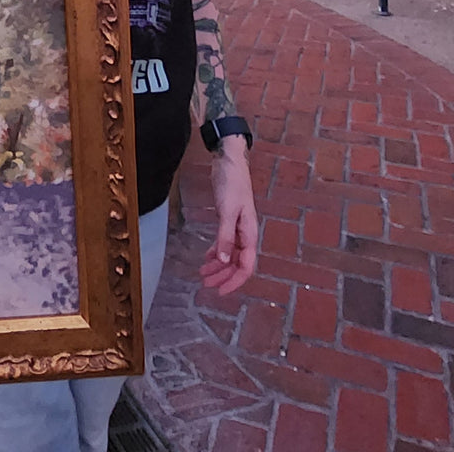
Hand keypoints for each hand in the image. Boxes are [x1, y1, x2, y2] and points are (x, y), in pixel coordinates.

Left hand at [199, 136, 257, 295]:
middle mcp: (246, 234)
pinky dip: (217, 251)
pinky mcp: (229, 220)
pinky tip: (208, 256)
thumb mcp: (227, 211)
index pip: (246, 266)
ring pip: (230, 254)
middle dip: (223, 276)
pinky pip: (225, 243)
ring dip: (218, 265)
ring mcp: (238, 227)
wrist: (229, 162)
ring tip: (203, 273)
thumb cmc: (232, 184)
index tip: (220, 292)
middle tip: (206, 284)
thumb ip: (225, 236)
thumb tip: (223, 260)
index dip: (234, 281)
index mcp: (250, 234)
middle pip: (237, 263)